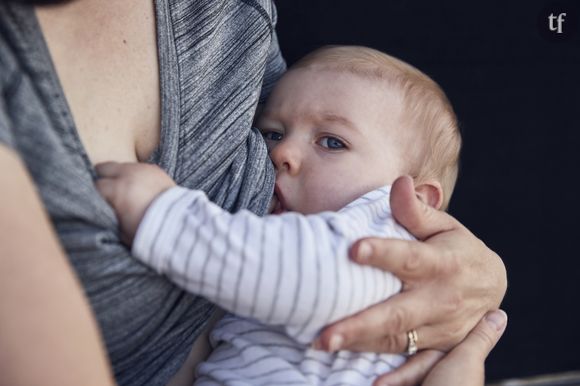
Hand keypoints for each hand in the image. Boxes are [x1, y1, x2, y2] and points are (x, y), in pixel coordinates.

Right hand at [95, 162, 175, 243]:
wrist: (179, 223)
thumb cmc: (148, 230)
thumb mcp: (121, 230)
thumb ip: (107, 216)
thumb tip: (99, 211)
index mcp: (118, 190)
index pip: (95, 186)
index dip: (94, 195)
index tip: (96, 202)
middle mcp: (129, 174)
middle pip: (103, 168)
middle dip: (101, 178)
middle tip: (103, 191)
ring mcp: (143, 168)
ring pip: (121, 165)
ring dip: (118, 175)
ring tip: (121, 189)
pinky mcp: (155, 168)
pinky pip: (137, 167)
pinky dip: (134, 175)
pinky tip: (137, 186)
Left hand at [313, 176, 506, 383]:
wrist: (492, 284)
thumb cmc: (458, 248)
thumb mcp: (445, 227)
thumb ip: (417, 211)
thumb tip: (399, 182)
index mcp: (442, 263)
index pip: (408, 258)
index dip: (383, 253)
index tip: (353, 249)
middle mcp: (440, 299)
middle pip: (397, 313)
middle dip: (360, 323)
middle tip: (325, 333)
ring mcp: (441, 328)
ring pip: (397, 340)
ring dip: (361, 345)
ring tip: (324, 345)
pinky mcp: (440, 346)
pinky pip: (419, 366)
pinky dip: (400, 378)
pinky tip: (374, 385)